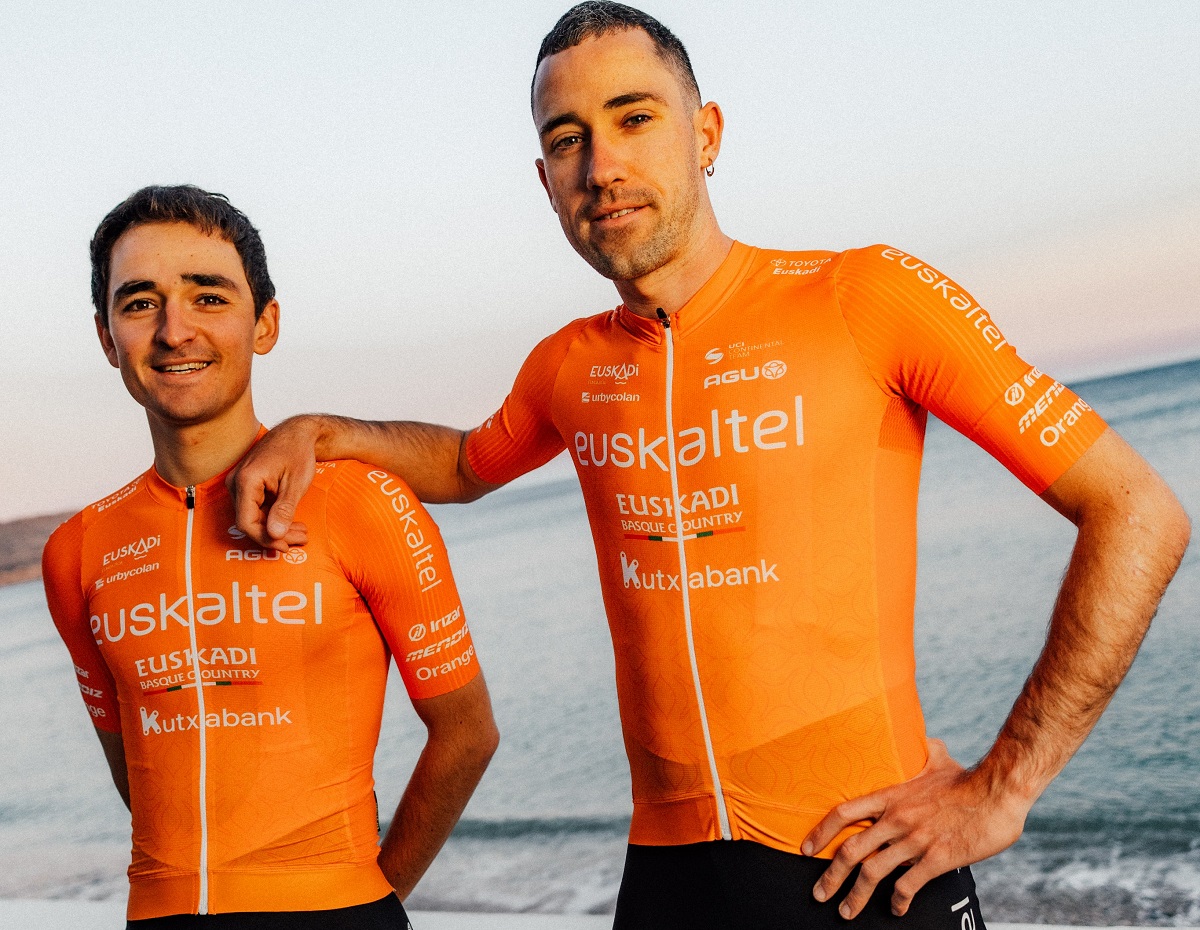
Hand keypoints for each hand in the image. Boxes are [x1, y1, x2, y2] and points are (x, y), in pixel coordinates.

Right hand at [227, 416, 320, 549]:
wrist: (297, 433)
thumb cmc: (298, 452)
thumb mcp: (296, 484)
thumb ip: (284, 510)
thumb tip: (274, 535)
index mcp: (246, 480)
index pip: (247, 522)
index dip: (265, 539)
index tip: (285, 546)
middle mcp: (236, 482)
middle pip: (250, 522)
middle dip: (275, 535)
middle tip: (301, 540)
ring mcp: (239, 484)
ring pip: (253, 517)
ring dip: (276, 528)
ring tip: (301, 533)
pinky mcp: (246, 486)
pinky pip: (255, 509)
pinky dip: (273, 518)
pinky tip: (292, 523)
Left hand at [801, 739, 1028, 918]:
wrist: (998, 791)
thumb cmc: (968, 776)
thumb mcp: (935, 759)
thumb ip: (920, 752)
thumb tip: (922, 739)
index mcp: (891, 796)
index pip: (843, 813)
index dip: (820, 832)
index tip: (807, 849)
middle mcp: (896, 819)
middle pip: (851, 850)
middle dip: (830, 876)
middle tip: (818, 893)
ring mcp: (915, 840)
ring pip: (873, 872)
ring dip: (856, 896)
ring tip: (846, 911)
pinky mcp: (937, 859)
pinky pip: (908, 885)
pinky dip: (898, 901)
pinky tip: (896, 910)